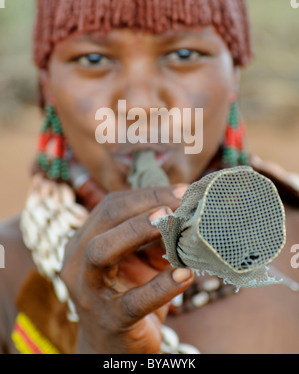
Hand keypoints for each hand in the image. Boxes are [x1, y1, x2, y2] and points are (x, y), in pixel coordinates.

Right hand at [60, 185, 193, 353]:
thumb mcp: (139, 260)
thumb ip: (153, 238)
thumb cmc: (128, 294)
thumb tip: (183, 210)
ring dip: (136, 231)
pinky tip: (186, 274)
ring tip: (170, 222)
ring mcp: (89, 292)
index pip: (111, 205)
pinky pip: (132, 301)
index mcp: (83, 241)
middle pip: (104, 220)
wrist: (112, 348)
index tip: (181, 191)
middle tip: (178, 201)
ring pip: (100, 251)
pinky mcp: (108, 321)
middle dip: (143, 205)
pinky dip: (161, 286)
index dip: (147, 194)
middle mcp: (77, 261)